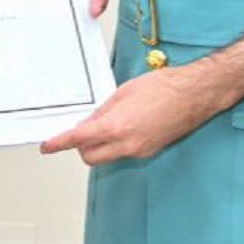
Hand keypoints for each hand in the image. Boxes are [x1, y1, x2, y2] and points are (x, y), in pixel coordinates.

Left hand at [40, 61, 231, 164]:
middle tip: (78, 132)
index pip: (79, 140)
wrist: (195, 94)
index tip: (48, 146)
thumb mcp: (124, 92)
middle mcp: (127, 145)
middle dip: (79, 147)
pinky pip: (124, 153)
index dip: (59, 144)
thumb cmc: (164, 87)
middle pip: (90, 157)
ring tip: (107, 122)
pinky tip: (124, 126)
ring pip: (108, 156)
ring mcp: (140, 151)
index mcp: (117, 127)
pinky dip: (117, 144)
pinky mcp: (150, 152)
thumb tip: (88, 123)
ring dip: (100, 145)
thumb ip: (103, 111)